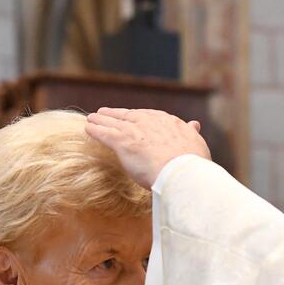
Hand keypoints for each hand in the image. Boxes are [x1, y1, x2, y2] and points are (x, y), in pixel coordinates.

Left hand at [85, 108, 209, 188]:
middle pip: (128, 115)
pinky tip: (87, 128)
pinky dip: (94, 130)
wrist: (181, 172)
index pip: (149, 116)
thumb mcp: (196, 143)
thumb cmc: (192, 164)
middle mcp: (150, 121)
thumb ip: (191, 133)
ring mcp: (134, 130)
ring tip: (92, 118)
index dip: (138, 117)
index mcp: (168, 122)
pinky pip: (104, 133)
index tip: (132, 117)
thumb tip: (195, 124)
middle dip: (116, 114)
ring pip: (113, 122)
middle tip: (105, 112)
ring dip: (101, 119)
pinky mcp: (122, 141)